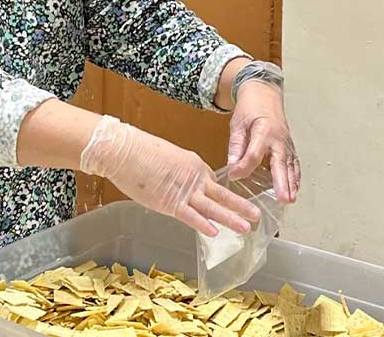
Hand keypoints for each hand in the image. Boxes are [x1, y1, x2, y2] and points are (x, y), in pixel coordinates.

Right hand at [79, 116, 260, 237]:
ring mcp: (183, 190)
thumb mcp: (166, 159)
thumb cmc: (141, 151)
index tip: (235, 203)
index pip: (213, 182)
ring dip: (230, 218)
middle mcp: (194, 177)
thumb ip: (177, 173)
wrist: (126, 150)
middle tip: (257, 215)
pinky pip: (190, 216)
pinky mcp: (169, 202)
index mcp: (193, 164)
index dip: (224, 195)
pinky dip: (203, 224)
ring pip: (212, 207)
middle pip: (222, 194)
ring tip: (246, 227)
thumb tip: (175, 182)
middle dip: (240, 206)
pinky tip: (215, 233)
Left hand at [227, 81, 300, 201]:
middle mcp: (278, 137)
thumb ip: (236, 145)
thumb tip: (233, 166)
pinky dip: (295, 175)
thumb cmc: (250, 107)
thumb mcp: (237, 123)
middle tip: (283, 198)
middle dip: (281, 181)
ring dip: (291, 182)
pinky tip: (294, 188)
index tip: (233, 175)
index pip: (254, 154)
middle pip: (280, 162)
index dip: (243, 167)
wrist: (264, 92)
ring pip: (290, 164)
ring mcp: (286, 141)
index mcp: (263, 130)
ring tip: (290, 199)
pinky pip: (294, 161)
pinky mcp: (288, 144)